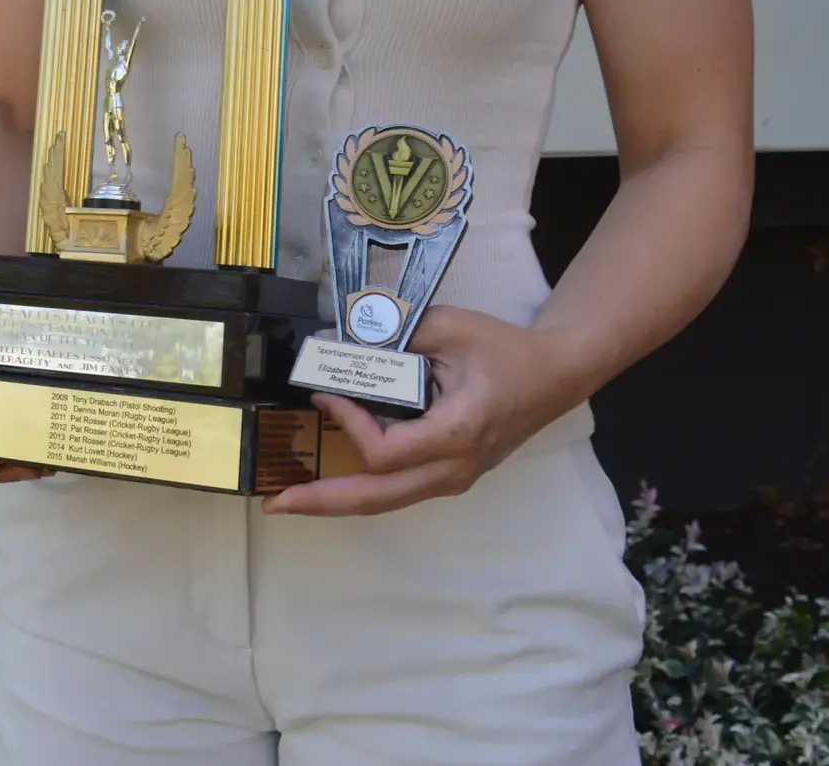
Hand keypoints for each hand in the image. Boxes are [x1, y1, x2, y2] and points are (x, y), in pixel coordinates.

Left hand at [261, 305, 583, 516]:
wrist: (554, 376)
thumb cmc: (504, 350)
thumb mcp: (449, 327)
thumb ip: (394, 333)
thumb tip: (336, 339)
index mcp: (457, 432)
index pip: (386, 451)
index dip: (348, 424)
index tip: (326, 390)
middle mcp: (453, 468)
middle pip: (377, 497)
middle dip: (323, 500)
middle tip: (274, 500)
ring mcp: (452, 478)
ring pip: (385, 502)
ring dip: (336, 500)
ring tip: (290, 498)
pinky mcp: (448, 475)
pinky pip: (397, 489)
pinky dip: (360, 487)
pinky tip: (329, 480)